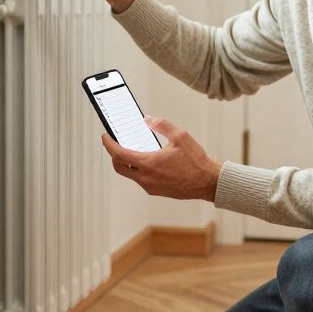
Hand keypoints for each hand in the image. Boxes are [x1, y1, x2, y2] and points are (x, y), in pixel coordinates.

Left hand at [101, 116, 220, 200]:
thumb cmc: (196, 161)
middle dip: (114, 155)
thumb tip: (147, 119)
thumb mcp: (180, 136)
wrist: (207, 183)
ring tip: (132, 150)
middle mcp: (146, 177)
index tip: (105, 137)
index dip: (109, 145)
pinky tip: (146, 161)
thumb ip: (162, 125)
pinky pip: (140, 180)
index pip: (119, 154)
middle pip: (119, 167)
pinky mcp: (156, 191)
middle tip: (116, 144)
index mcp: (149, 163)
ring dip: (127, 163)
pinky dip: (138, 170)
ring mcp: (150, 187)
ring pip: (130, 174)